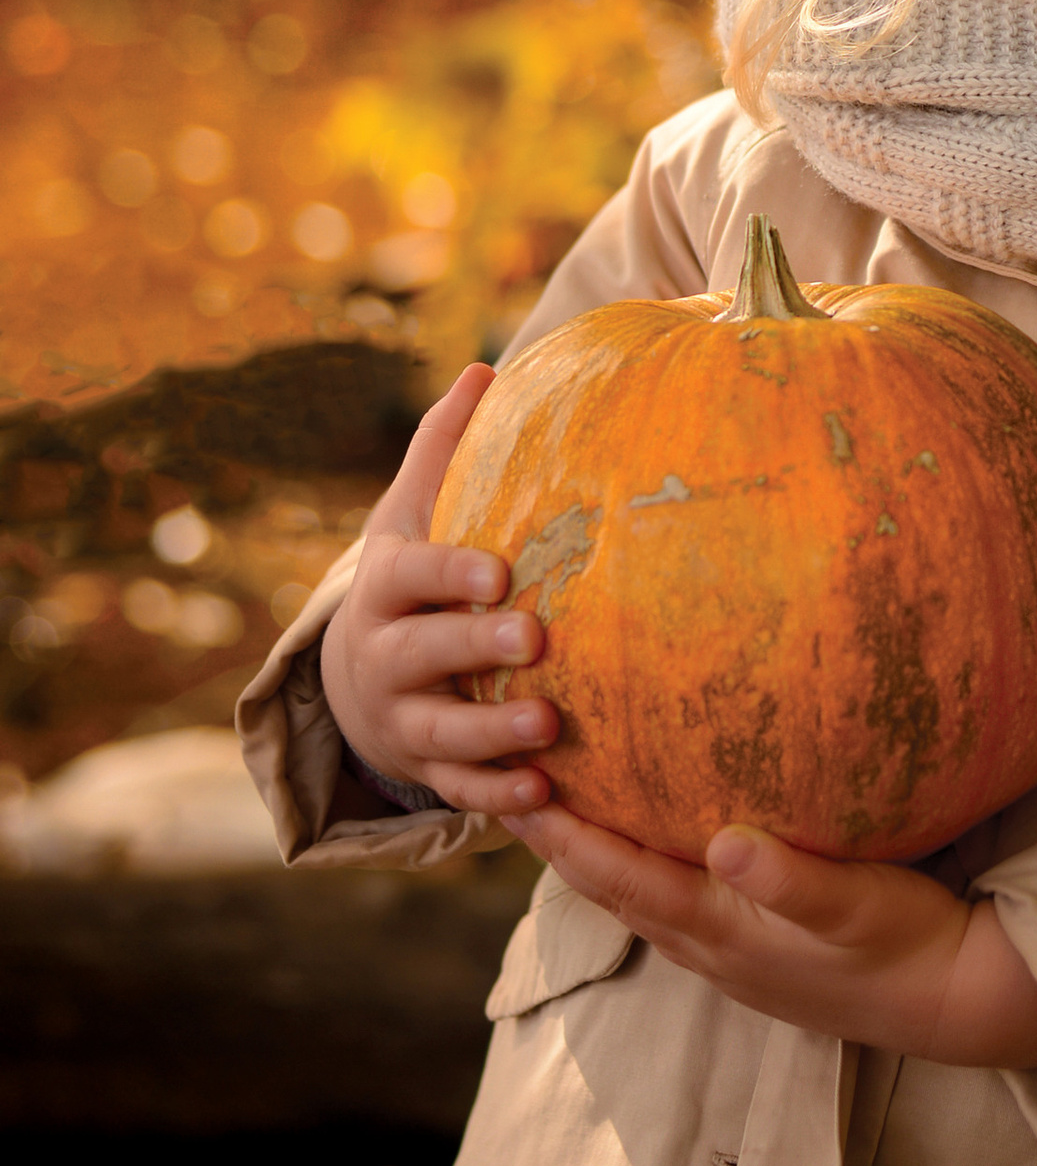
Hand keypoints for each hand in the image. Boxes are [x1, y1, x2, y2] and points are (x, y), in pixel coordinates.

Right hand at [319, 364, 558, 816]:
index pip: (414, 576)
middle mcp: (385, 656)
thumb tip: (484, 367)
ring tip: (549, 725)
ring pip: (442, 732)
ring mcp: (403, 719)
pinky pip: (459, 790)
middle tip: (536, 640)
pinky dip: (497, 797)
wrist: (359, 674)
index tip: (501, 572)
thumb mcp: (412, 514)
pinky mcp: (428, 768)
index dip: (451, 574)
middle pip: (422, 654)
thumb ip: (445, 448)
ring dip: (493, 733)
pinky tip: (545, 794)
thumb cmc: (410, 577)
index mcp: (387, 587)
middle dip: (475, 649)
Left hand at [503, 802, 1036, 1068]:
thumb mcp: (855, 903)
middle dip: (559, 841)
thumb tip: (725, 843)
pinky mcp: (757, 949)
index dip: (563, 837)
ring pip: (639, 899)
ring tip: (563, 804)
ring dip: (595, 856)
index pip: (617, 879)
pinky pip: (675, 902)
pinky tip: (654, 838)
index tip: (514, 789)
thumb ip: (790, 879)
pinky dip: (642, 867)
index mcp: (721, 929)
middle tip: (510, 782)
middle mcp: (710, 947)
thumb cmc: (906, 941)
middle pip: (610, 890)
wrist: (954, 998)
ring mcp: (731, 954)